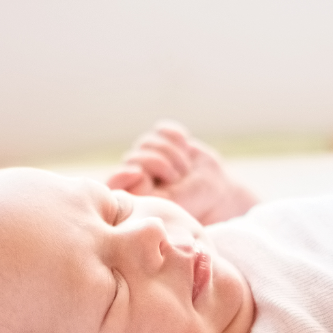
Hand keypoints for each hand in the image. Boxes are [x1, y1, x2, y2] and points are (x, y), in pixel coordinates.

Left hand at [106, 121, 257, 224]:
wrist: (217, 194)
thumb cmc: (192, 203)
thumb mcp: (167, 202)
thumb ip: (143, 190)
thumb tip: (133, 170)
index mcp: (131, 194)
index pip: (116, 178)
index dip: (133, 175)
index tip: (149, 179)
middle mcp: (134, 174)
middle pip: (135, 157)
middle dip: (162, 166)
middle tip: (178, 179)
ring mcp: (148, 156)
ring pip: (148, 142)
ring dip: (173, 155)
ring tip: (185, 170)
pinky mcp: (163, 140)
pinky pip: (162, 129)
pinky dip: (177, 138)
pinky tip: (187, 149)